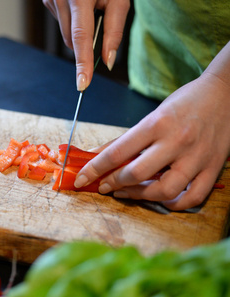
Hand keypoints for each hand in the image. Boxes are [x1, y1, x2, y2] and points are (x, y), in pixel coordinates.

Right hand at [42, 0, 129, 89]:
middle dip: (87, 44)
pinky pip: (61, 22)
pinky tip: (79, 4)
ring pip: (66, 34)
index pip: (81, 38)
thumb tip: (108, 61)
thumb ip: (114, 30)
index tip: (82, 84)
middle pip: (72, 41)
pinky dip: (72, 21)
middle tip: (101, 23)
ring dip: (79, 31)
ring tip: (90, 7)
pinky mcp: (46, 0)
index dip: (83, 63)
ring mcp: (50, 0)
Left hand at [74, 69, 229, 209]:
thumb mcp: (153, 114)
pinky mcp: (214, 168)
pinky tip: (160, 199)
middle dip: (113, 183)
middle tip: (104, 185)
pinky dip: (174, 204)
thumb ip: (128, 138)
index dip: (95, 168)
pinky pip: (193, 197)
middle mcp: (177, 141)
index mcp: (157, 123)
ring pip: (164, 190)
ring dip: (139, 196)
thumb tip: (99, 154)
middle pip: (137, 173)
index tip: (81, 178)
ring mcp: (197, 157)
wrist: (226, 93)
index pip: (118, 152)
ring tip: (127, 192)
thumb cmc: (185, 102)